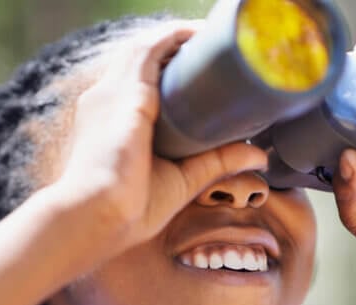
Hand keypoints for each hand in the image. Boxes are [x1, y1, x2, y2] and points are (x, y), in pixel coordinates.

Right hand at [55, 23, 267, 253]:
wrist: (96, 217)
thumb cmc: (127, 212)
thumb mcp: (182, 180)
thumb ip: (216, 162)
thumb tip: (258, 156)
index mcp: (109, 122)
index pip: (136, 83)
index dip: (166, 71)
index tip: (197, 70)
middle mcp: (106, 101)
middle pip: (140, 60)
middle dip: (174, 49)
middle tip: (211, 48)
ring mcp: (112, 93)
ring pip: (146, 48)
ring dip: (177, 38)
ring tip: (210, 36)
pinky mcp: (127, 93)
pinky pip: (151, 49)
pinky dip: (175, 37)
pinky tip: (198, 35)